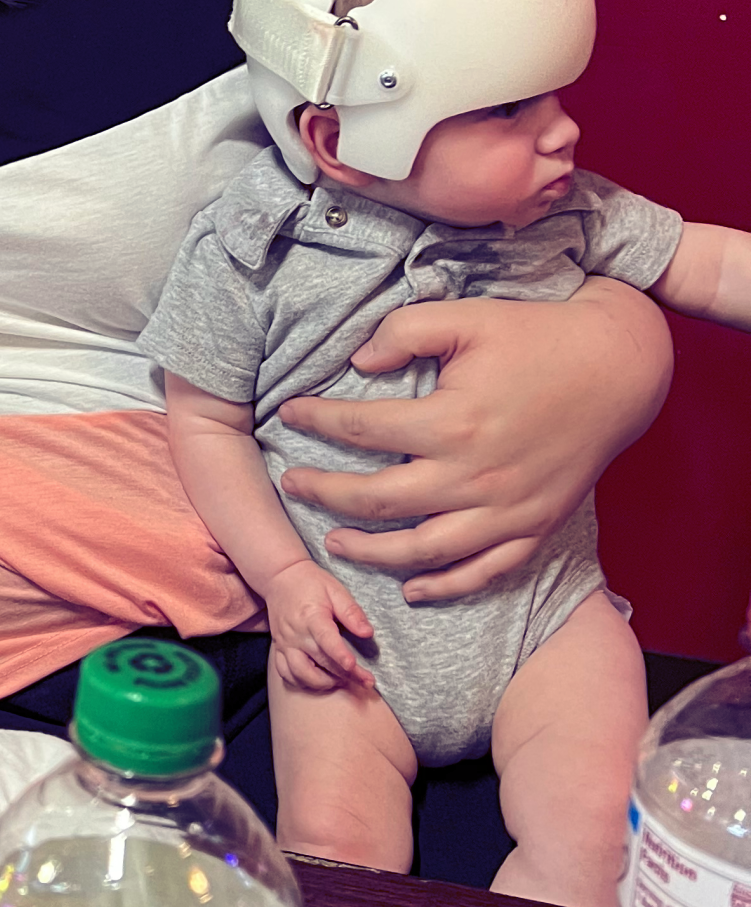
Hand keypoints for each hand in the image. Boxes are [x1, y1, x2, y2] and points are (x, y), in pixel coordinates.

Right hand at [265, 560, 377, 692]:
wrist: (280, 578)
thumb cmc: (311, 583)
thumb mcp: (335, 590)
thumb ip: (351, 612)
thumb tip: (368, 633)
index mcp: (311, 617)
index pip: (326, 640)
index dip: (340, 655)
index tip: (354, 667)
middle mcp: (296, 634)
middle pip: (320, 661)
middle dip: (345, 675)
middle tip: (366, 682)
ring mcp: (285, 643)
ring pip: (300, 673)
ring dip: (322, 683)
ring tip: (342, 681)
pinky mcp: (279, 648)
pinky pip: (285, 673)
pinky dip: (301, 682)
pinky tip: (318, 681)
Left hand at [276, 283, 670, 601]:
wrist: (618, 369)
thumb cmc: (539, 337)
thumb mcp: (468, 317)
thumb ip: (405, 331)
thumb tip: (357, 363)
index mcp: (452, 422)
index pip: (361, 430)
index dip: (316, 421)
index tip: (288, 413)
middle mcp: (475, 477)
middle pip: (378, 500)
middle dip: (324, 494)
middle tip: (290, 486)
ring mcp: (507, 511)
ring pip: (422, 551)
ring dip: (370, 553)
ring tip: (334, 541)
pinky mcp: (535, 528)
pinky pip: (483, 572)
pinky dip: (445, 586)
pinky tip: (412, 589)